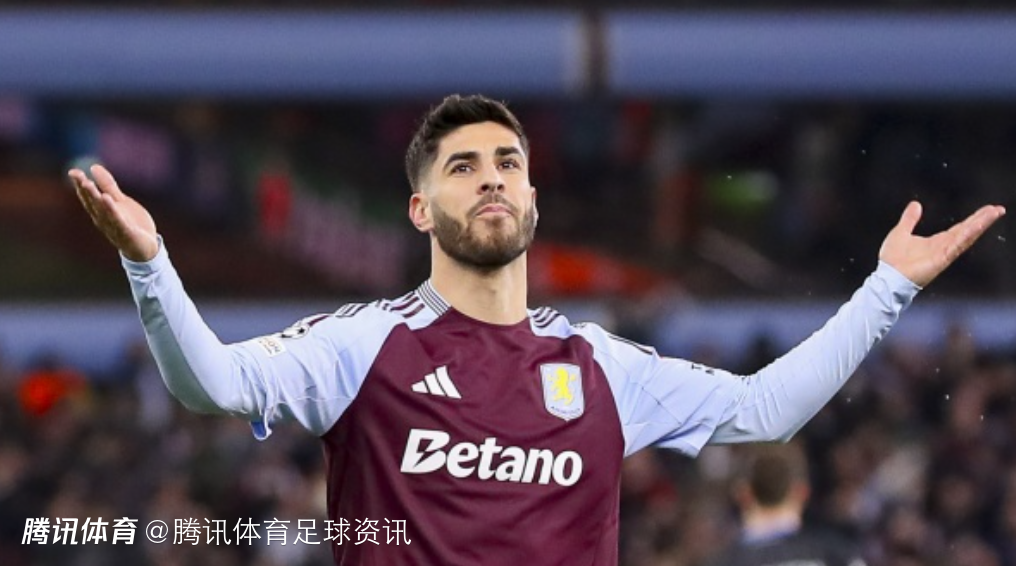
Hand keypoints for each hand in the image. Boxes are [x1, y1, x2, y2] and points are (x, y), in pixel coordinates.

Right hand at [68, 164, 158, 261]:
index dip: (80, 185)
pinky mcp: (127, 233)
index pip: (88, 197)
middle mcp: (104, 220)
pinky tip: (108, 200)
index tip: (73, 172)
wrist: (146, 248)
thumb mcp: (119, 201)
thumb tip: (94, 167)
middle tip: (79, 177)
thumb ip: (107, 185)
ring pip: (103, 212)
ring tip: (89, 185)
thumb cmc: (131, 223)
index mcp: (100, 211)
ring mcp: (114, 227)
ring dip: (96, 199)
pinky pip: (118, 221)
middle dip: (86, 191)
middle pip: (93, 204)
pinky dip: (112, 211)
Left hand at [879, 201, 1004, 286]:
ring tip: (994, 213)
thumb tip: (916, 205)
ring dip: (980, 224)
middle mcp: (944, 247)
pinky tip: (977, 226)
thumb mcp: (901, 232)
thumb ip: (909, 219)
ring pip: (966, 236)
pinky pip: (957, 245)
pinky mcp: (941, 260)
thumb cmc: (892, 259)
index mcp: (937, 242)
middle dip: (982, 220)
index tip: (987, 209)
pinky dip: (967, 235)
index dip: (973, 219)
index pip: (960, 228)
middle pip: (967, 230)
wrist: (887, 277)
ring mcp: (944, 254)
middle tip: (997, 209)